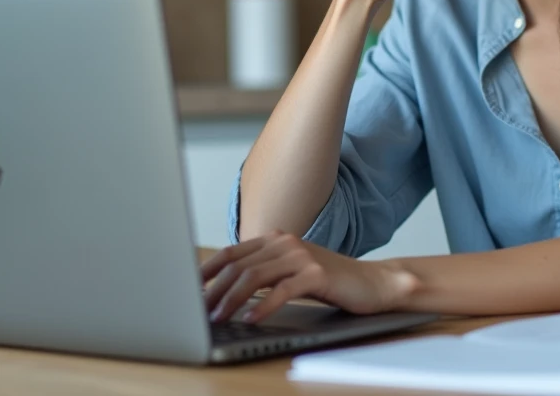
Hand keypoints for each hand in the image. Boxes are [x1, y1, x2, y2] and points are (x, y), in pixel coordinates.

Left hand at [201, 231, 414, 323]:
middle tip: (199, 311)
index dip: (207, 270)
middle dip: (214, 290)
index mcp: (275, 239)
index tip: (188, 288)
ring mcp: (301, 256)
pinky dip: (263, 306)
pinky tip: (252, 319)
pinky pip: (282, 290)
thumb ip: (263, 273)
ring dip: (232, 299)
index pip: (231, 253)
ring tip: (219, 317)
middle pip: (238, 265)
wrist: (371, 283)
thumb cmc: (328, 281)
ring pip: (255, 276)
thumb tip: (224, 291)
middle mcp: (285, 243)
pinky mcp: (317, 274)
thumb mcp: (290, 273)